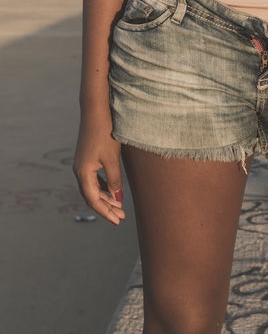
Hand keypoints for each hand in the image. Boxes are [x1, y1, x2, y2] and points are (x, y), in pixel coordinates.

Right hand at [72, 109, 125, 225]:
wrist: (95, 112)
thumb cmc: (105, 134)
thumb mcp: (112, 159)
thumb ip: (115, 179)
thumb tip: (117, 198)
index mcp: (83, 173)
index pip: (93, 200)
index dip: (105, 212)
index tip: (117, 221)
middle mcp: (80, 171)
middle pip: (92, 196)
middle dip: (106, 208)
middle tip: (121, 217)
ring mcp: (82, 165)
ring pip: (93, 188)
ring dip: (106, 198)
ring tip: (119, 206)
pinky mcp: (87, 159)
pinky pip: (94, 179)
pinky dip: (103, 187)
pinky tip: (113, 191)